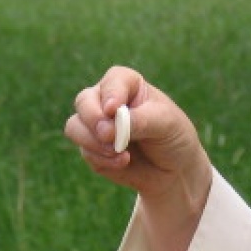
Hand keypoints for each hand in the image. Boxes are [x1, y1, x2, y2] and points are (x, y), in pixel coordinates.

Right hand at [64, 66, 210, 201]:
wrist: (174, 170)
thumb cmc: (174, 137)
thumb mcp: (166, 124)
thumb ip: (139, 121)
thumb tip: (108, 127)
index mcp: (128, 84)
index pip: (113, 81)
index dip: (111, 93)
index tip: (113, 110)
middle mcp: (107, 100)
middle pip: (83, 101)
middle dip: (93, 119)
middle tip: (107, 135)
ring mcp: (97, 125)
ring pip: (75, 127)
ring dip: (93, 142)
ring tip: (120, 153)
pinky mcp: (92, 148)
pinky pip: (85, 152)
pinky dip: (103, 159)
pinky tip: (124, 162)